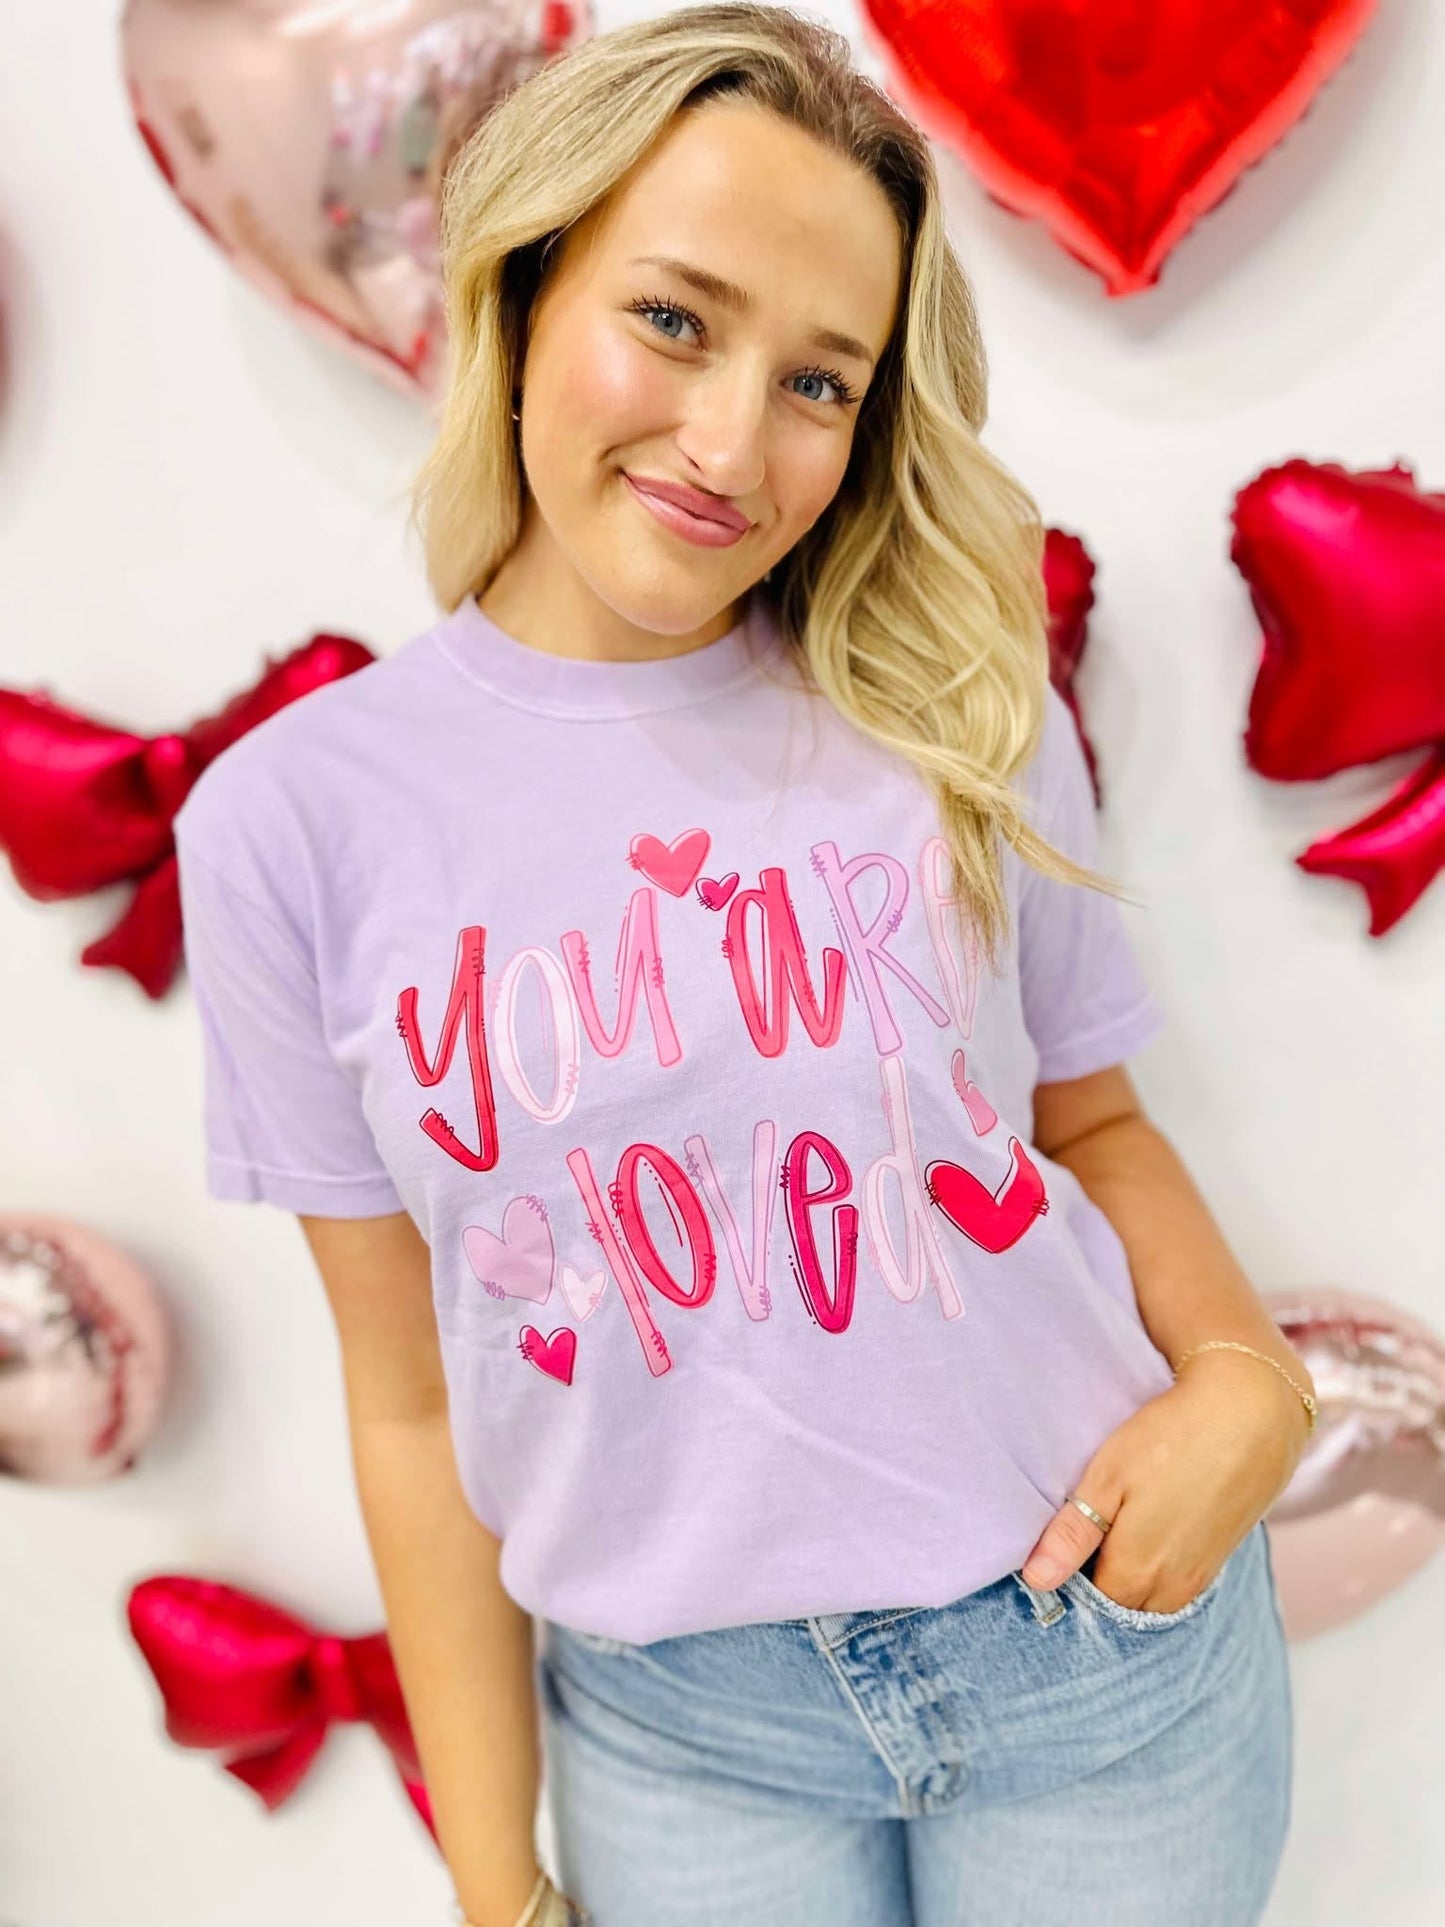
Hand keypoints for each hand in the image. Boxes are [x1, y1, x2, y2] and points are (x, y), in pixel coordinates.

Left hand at [1018, 1348, 1310, 1608]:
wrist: (1251, 1416)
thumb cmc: (1171, 1440)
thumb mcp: (1108, 1478)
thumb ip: (1072, 1535)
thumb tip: (1036, 1580)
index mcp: (1135, 1575)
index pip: (1084, 1604)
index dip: (1064, 1578)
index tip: (1056, 1543)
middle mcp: (1169, 1590)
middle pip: (1116, 1605)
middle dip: (1094, 1580)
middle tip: (1081, 1531)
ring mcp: (1198, 1579)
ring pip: (1146, 1597)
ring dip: (1126, 1575)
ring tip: (1115, 1525)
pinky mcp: (1218, 1561)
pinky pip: (1174, 1583)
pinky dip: (1155, 1567)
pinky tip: (1148, 1525)